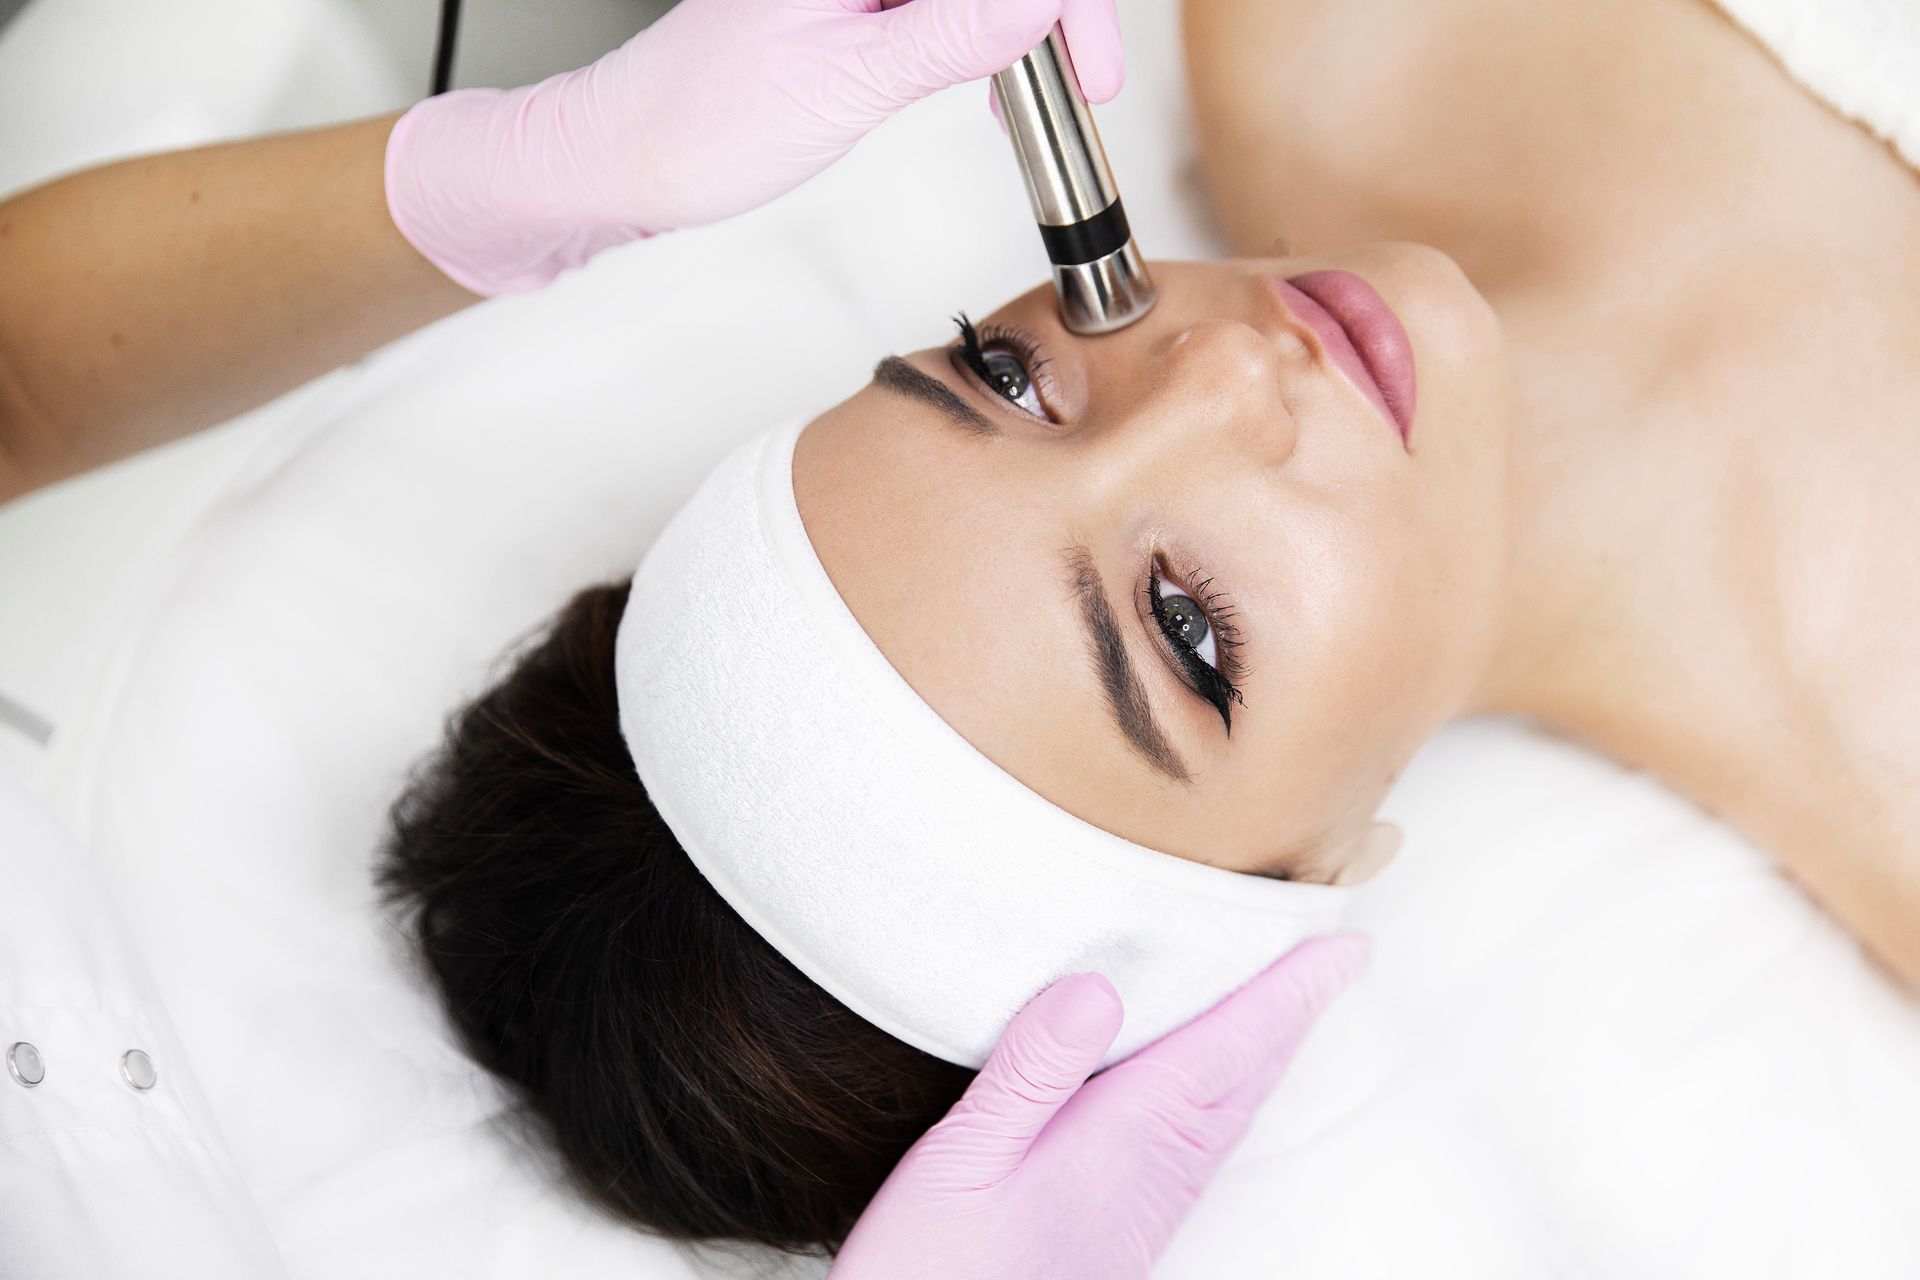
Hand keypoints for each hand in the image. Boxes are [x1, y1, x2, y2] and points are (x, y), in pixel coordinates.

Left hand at [385, 0, 1123, 294]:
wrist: (627, 161)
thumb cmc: (701, 124)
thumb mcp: (848, 83)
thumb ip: (953, 33)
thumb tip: (1043, 3)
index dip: (1061, 4)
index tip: (1091, 61)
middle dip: (1049, 16)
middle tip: (1088, 78)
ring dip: (1020, 33)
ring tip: (1045, 89)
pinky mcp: (851, 3)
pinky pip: (940, 7)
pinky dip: (983, 41)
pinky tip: (998, 83)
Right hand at [829, 933, 1370, 1279]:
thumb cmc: (940, 1270)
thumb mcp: (965, 1157)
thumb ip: (1031, 1073)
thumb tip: (1098, 988)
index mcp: (1124, 1139)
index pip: (1228, 1047)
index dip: (1288, 992)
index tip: (1344, 948)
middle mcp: (1152, 1169)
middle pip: (1246, 1077)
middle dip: (1292, 1014)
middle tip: (1338, 963)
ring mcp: (1142, 1203)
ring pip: (1229, 1111)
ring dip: (1264, 1052)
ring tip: (1286, 1008)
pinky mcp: (1120, 1226)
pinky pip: (1201, 1138)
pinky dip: (1225, 1091)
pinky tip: (1207, 1091)